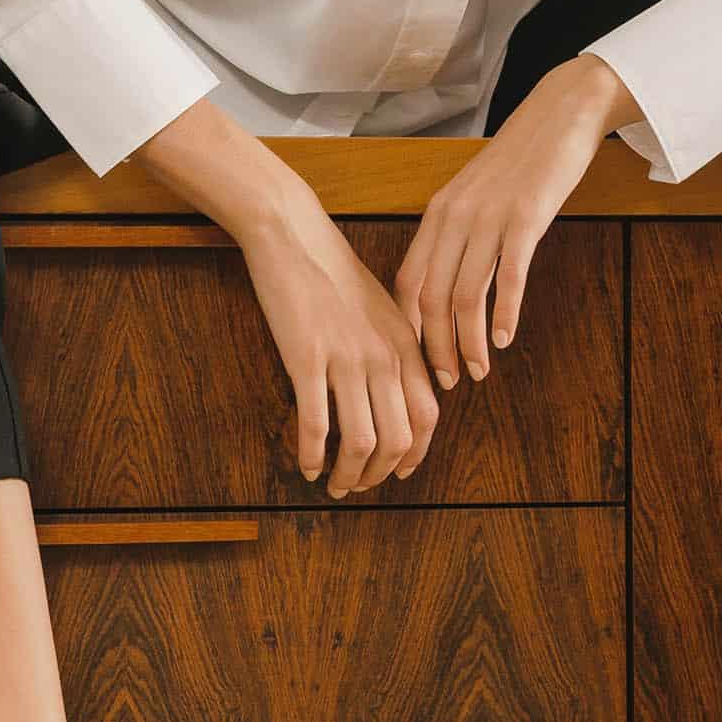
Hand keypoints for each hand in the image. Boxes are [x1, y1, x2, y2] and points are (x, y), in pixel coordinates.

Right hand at [240, 194, 442, 500]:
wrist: (294, 235)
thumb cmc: (335, 271)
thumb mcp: (382, 308)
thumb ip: (396, 349)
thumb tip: (400, 392)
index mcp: (405, 344)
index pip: (427, 416)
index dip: (414, 454)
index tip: (397, 472)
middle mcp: (384, 356)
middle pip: (399, 438)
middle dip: (379, 475)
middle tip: (359, 485)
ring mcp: (346, 358)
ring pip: (362, 442)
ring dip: (349, 475)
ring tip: (334, 484)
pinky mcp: (306, 359)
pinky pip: (316, 424)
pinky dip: (313, 455)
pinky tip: (306, 465)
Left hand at [393, 58, 620, 392]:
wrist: (560, 114)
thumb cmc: (521, 161)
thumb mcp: (476, 195)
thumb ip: (459, 235)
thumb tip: (449, 285)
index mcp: (438, 214)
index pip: (408, 282)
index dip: (409, 329)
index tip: (417, 362)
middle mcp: (455, 216)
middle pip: (431, 297)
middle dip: (435, 347)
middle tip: (446, 382)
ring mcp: (489, 217)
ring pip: (466, 294)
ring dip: (468, 342)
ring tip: (478, 371)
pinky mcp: (525, 217)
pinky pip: (508, 275)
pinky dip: (503, 314)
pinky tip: (503, 339)